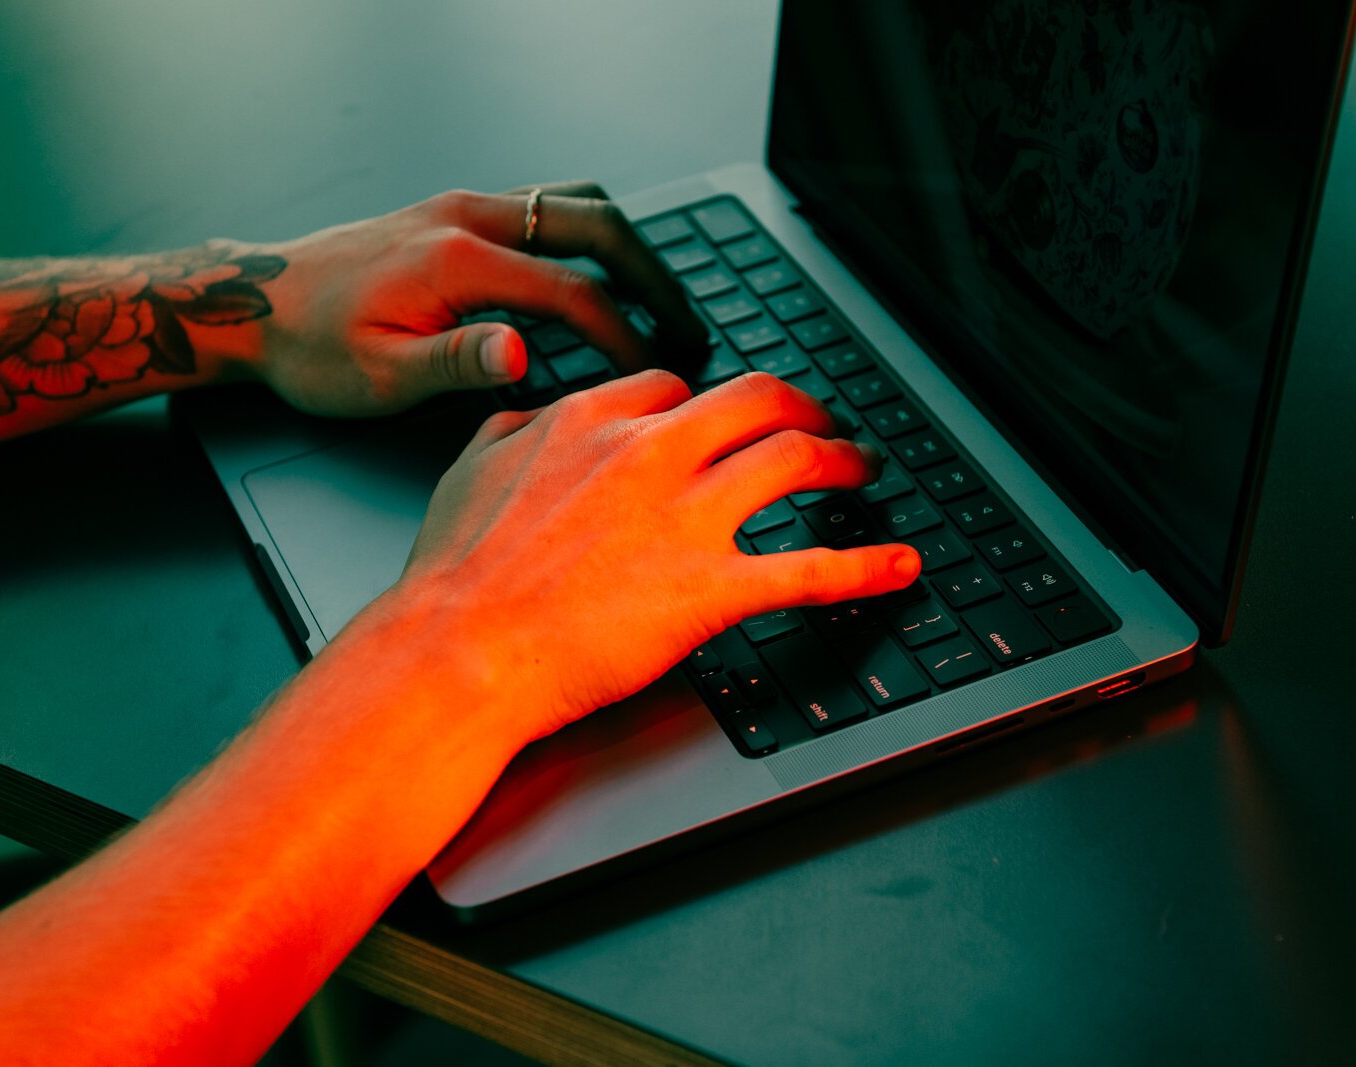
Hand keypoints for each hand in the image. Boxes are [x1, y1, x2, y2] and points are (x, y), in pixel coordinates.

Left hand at [252, 181, 706, 415]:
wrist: (255, 302)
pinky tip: (603, 274)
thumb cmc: (313, 347)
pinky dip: (591, 236)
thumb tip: (523, 354)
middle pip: (596, 227)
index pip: (573, 293)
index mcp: (456, 261)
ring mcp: (465, 206)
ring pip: (577, 203)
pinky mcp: (458, 211)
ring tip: (660, 300)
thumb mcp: (379, 375)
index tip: (655, 373)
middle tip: (690, 326)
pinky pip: (548, 206)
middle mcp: (469, 217)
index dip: (626, 336)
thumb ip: (456, 362)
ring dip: (629, 248)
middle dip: (654, 278)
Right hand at [374, 369, 922, 746]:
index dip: (707, 404)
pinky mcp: (710, 587)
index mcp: (591, 421)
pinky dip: (867, 565)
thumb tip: (521, 416)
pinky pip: (808, 568)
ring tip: (861, 469)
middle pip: (754, 399)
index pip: (673, 385)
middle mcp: (648, 451)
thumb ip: (505, 432)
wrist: (458, 649)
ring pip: (793, 458)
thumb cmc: (456, 576)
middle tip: (818, 423)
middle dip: (798, 406)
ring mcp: (685, 516)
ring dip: (841, 458)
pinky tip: (899, 566)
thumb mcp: (467, 473)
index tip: (721, 422)